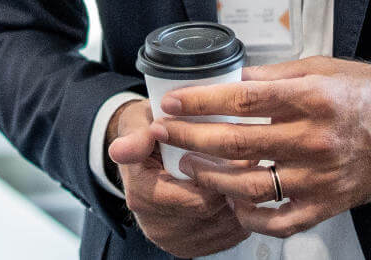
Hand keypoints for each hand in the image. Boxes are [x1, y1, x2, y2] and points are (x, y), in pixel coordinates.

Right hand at [105, 99, 250, 256]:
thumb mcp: (139, 124)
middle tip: (251, 162)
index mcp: (141, 194)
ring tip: (245, 175)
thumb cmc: (147, 134)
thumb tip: (119, 150)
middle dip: (233, 187)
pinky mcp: (188, 247)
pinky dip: (237, 217)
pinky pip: (227, 238)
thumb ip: (137, 137)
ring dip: (239, 203)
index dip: (223, 177)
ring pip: (224, 227)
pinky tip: (236, 195)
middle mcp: (153, 223)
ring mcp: (171, 238)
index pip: (197, 199)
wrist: (143, 156)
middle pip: (213, 213)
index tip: (240, 155)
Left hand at [153, 57, 370, 237]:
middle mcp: (314, 139)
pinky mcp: (327, 203)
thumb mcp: (322, 68)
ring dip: (212, 178)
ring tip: (190, 166)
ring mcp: (320, 177)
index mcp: (311, 99)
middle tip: (166, 133)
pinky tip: (232, 202)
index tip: (173, 103)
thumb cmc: (369, 93)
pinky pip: (280, 220)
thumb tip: (235, 81)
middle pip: (236, 143)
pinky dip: (251, 216)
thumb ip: (276, 76)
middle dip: (191, 137)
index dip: (201, 103)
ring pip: (251, 185)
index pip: (242, 102)